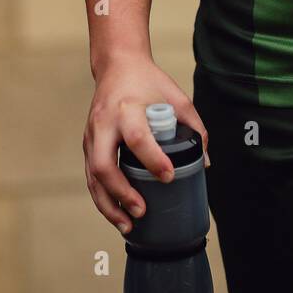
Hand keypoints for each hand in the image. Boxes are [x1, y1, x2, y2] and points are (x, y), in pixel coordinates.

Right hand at [83, 55, 207, 237]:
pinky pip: (91, 177)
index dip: (153, 160)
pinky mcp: (87, 145)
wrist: (117, 66)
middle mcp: (104, 124)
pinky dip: (103, 198)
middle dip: (121, 193)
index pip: (137, 138)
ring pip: (92, 177)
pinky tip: (117, 214)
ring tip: (128, 226)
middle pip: (103, 165)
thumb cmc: (148, 82)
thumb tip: (205, 162)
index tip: (169, 176)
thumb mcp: (176, 97)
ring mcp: (91, 136)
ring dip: (108, 205)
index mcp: (127, 109)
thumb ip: (194, 127)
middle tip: (142, 211)